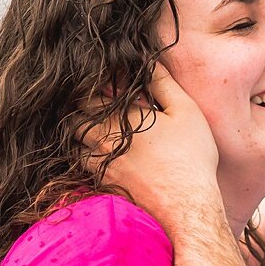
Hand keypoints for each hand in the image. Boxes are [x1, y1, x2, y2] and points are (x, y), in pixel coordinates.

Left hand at [85, 64, 219, 224]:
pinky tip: (97, 155)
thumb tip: (147, 61)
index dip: (90, 88)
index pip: (88, 94)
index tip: (99, 85)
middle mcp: (103, 138)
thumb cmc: (191, 156)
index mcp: (121, 115)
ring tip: (90, 130)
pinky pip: (81, 166)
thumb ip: (162, 82)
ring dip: (77, 134)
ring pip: (73, 142)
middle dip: (79, 110)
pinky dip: (83, 156)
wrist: (185, 204)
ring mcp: (100, 162)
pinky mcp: (104, 183)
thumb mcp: (185, 110)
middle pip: (74, 118)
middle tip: (90, 106)